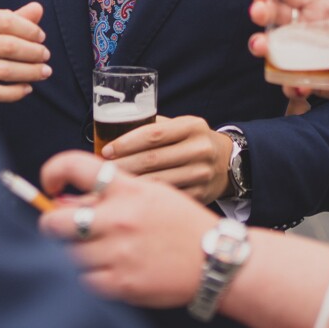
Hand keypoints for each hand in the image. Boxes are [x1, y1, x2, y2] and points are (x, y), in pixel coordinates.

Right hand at [0, 3, 52, 102]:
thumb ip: (15, 17)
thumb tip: (38, 8)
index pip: (5, 21)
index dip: (29, 30)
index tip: (41, 37)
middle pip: (6, 46)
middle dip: (33, 52)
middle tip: (46, 55)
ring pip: (2, 70)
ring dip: (29, 72)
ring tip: (44, 71)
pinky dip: (14, 92)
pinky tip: (27, 88)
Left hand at [38, 151, 213, 307]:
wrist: (214, 259)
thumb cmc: (179, 224)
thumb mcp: (150, 193)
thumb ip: (108, 194)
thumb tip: (61, 200)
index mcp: (127, 188)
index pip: (73, 166)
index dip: (52, 172)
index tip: (49, 185)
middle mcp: (119, 218)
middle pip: (55, 220)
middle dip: (51, 224)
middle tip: (58, 228)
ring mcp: (118, 252)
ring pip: (65, 254)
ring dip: (72, 252)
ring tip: (92, 251)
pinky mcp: (121, 283)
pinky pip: (82, 280)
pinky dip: (88, 276)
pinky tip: (105, 270)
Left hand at [97, 114, 231, 203]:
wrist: (228, 163)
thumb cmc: (191, 142)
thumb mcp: (180, 126)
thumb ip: (153, 127)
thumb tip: (110, 133)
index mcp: (192, 126)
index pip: (153, 134)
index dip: (126, 143)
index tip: (106, 151)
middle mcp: (200, 149)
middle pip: (153, 160)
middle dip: (122, 166)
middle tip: (100, 173)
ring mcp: (202, 174)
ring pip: (158, 182)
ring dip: (129, 186)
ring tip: (108, 188)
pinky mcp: (201, 195)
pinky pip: (168, 199)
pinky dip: (145, 201)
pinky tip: (128, 201)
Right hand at [248, 0, 328, 112]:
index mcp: (326, 10)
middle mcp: (311, 30)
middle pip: (279, 16)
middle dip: (264, 11)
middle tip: (256, 12)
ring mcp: (306, 56)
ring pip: (277, 48)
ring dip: (264, 46)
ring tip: (260, 47)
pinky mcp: (308, 79)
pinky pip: (291, 81)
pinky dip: (290, 84)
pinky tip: (298, 87)